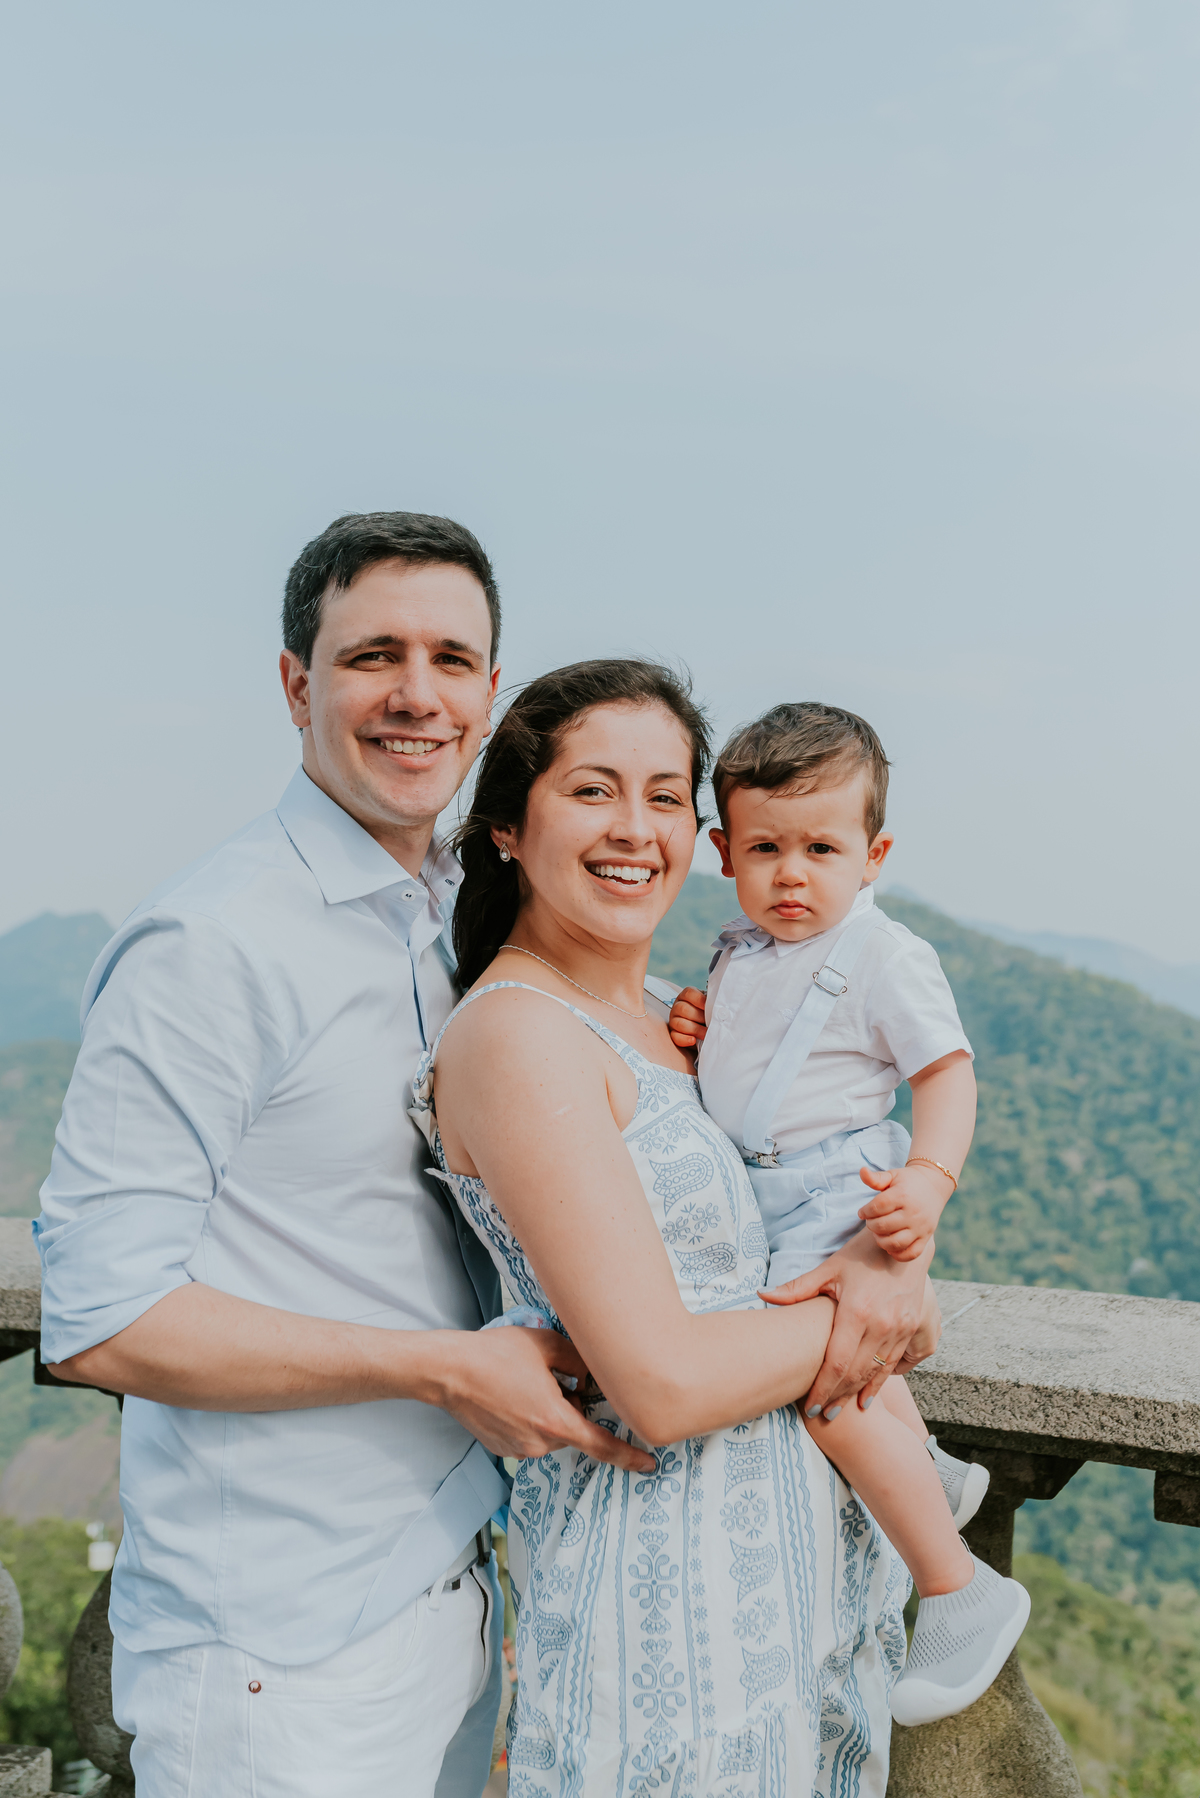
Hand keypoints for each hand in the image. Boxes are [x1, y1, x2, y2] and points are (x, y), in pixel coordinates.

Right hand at [437, 1325, 656, 1470]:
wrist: (450, 1370)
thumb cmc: (496, 1354)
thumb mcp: (547, 1345)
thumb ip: (579, 1362)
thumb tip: (590, 1377)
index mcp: (554, 1421)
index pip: (601, 1445)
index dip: (628, 1455)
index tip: (649, 1463)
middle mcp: (538, 1443)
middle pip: (573, 1429)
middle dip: (571, 1406)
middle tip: (548, 1376)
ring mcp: (519, 1450)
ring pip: (551, 1432)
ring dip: (549, 1411)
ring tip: (523, 1382)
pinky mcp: (503, 1449)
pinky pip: (530, 1436)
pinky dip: (529, 1418)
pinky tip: (511, 1395)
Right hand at [668, 987, 707, 1048]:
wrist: (703, 1028)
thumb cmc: (706, 1014)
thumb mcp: (709, 1006)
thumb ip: (712, 1003)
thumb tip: (721, 1005)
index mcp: (686, 996)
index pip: (689, 993)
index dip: (699, 999)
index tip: (710, 1007)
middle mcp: (677, 1007)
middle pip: (683, 1009)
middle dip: (700, 1017)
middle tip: (711, 1023)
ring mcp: (673, 1020)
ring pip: (680, 1023)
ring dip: (696, 1030)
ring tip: (707, 1034)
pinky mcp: (673, 1034)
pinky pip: (675, 1037)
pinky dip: (685, 1039)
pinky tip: (694, 1040)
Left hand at [760, 1229, 934, 1413]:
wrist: (903, 1243)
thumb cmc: (861, 1253)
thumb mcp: (829, 1268)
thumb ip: (797, 1289)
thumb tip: (762, 1295)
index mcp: (856, 1312)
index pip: (836, 1362)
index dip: (822, 1389)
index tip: (810, 1407)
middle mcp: (881, 1324)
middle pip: (855, 1373)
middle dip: (837, 1397)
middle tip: (821, 1415)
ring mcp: (899, 1328)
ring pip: (875, 1372)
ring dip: (857, 1395)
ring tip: (839, 1411)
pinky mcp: (912, 1328)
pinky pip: (894, 1364)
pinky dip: (880, 1383)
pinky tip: (867, 1397)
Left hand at [857, 1163, 948, 1260]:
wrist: (934, 1186)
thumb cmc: (908, 1181)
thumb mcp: (892, 1175)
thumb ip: (876, 1177)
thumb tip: (862, 1171)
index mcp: (902, 1195)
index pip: (877, 1207)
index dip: (865, 1211)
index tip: (862, 1212)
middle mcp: (913, 1212)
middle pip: (883, 1226)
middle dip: (871, 1225)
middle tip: (870, 1221)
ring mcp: (921, 1227)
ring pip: (896, 1243)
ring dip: (881, 1241)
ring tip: (879, 1233)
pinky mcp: (926, 1237)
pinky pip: (912, 1253)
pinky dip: (898, 1255)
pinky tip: (890, 1247)